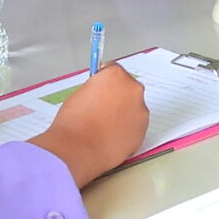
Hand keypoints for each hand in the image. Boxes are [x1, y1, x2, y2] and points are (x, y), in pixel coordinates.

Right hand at [31, 63, 148, 185]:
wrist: (79, 149)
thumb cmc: (74, 123)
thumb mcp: (79, 94)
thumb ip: (95, 88)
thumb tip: (101, 92)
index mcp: (116, 75)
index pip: (113, 70)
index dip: (104, 80)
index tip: (101, 86)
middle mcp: (133, 89)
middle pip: (127, 88)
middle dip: (117, 95)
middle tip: (101, 107)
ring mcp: (141, 110)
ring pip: (133, 107)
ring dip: (123, 112)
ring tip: (104, 125)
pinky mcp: (143, 130)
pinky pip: (135, 125)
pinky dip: (126, 128)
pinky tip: (110, 135)